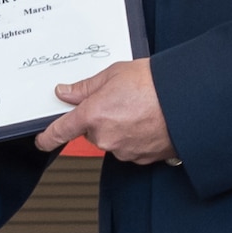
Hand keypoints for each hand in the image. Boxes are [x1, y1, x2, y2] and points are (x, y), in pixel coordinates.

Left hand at [33, 58, 175, 163]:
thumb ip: (86, 87)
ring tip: (139, 109)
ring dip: (119, 128)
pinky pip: (130, 148)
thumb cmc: (156, 84)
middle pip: (91, 132)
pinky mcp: (141, 158)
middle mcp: (106, 137)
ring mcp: (124, 150)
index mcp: (93, 115)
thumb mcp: (115, 74)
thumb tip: (66, 92)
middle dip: (100, 119)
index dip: (48, 137)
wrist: (189, 100)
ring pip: (111, 141)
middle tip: (120, 101)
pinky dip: (135, 137)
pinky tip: (148, 121)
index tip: (42, 139)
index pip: (60, 131)